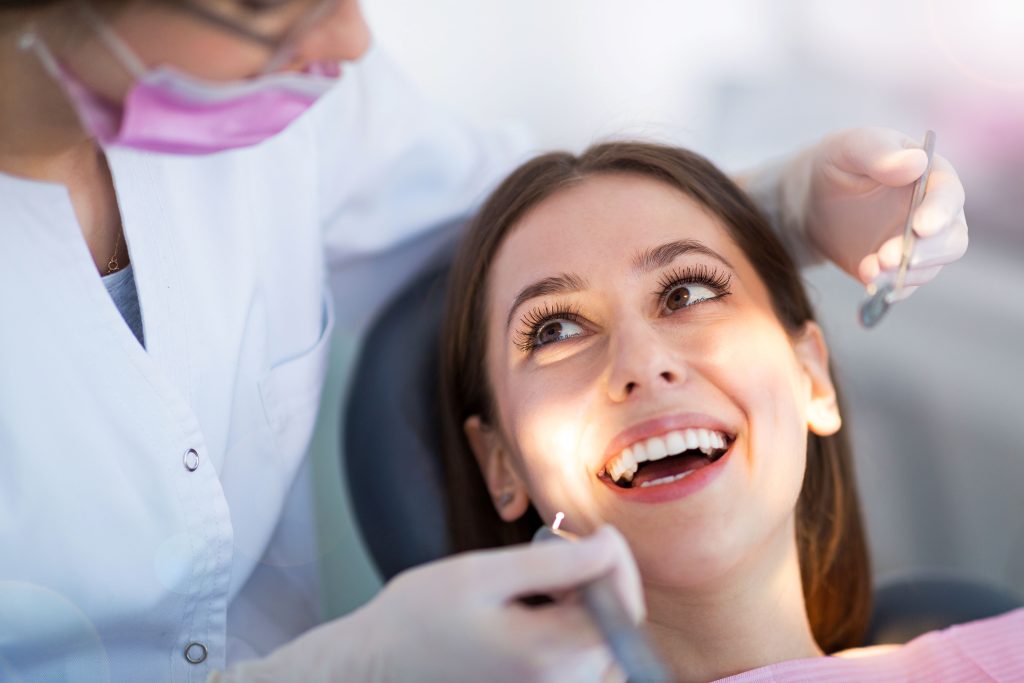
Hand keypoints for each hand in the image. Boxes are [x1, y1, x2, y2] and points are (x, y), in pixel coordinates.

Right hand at [211, 526, 641, 682]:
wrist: (376, 667)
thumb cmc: (418, 617)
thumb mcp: (483, 573)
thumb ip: (554, 563)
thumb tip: (610, 546)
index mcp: (548, 656)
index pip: (623, 607)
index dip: (616, 562)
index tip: (592, 534)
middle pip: (618, 630)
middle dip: (601, 583)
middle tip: (557, 555)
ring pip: (601, 648)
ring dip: (587, 608)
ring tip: (542, 585)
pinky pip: (578, 665)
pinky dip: (571, 632)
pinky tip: (536, 612)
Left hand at [796, 127, 968, 298]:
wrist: (811, 198)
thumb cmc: (838, 162)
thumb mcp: (851, 148)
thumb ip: (879, 153)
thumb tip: (915, 163)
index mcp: (931, 176)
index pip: (948, 195)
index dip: (939, 212)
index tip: (921, 227)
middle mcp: (932, 213)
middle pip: (951, 239)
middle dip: (926, 252)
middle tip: (891, 258)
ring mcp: (916, 244)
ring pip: (929, 266)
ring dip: (905, 274)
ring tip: (871, 270)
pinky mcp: (896, 268)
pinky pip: (903, 284)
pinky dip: (889, 288)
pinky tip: (869, 281)